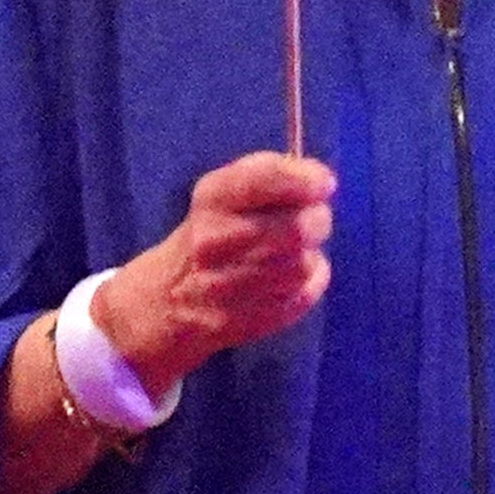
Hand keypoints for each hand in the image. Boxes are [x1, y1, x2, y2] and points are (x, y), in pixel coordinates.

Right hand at [93, 149, 337, 386]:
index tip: (324, 183)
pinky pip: (305, 293)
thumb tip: (321, 180)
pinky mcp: (248, 319)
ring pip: (303, 263)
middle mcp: (216, 241)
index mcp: (212, 199)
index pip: (264, 180)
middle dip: (317, 219)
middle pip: (298, 228)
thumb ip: (272, 174)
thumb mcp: (226, 190)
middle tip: (311, 218)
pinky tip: (285, 277)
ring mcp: (230, 286)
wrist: (170, 297)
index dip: (305, 180)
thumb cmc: (213, 230)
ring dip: (308, 253)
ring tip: (288, 250)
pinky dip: (308, 281)